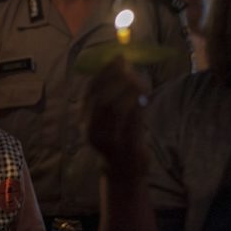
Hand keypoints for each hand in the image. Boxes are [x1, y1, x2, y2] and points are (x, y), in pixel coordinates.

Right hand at [85, 56, 149, 179]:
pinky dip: (136, 107)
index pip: (91, 90)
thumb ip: (114, 92)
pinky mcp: (122, 148)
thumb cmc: (119, 137)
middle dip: (116, 79)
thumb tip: (123, 63)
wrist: (123, 172)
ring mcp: (105, 140)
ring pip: (113, 109)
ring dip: (127, 91)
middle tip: (130, 69)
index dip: (104, 71)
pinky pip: (128, 123)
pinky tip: (144, 98)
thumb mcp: (113, 115)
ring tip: (139, 81)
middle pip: (100, 98)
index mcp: (85, 118)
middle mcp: (90, 129)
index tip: (118, 58)